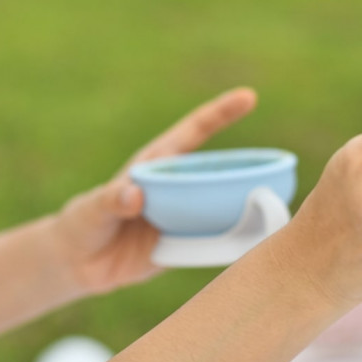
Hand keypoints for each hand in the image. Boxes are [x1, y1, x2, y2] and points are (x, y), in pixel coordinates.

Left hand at [49, 88, 257, 294]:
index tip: (249, 96)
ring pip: (225, 204)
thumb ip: (109, 199)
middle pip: (222, 170)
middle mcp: (180, 185)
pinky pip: (217, 239)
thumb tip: (132, 194)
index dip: (222, 113)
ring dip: (248, 204)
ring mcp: (187, 214)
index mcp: (160, 164)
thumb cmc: (82, 223)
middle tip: (280, 168)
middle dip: (251, 165)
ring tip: (276, 206)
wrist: (81, 265)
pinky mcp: (188, 243)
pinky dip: (235, 239)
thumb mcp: (91, 209)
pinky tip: (254, 242)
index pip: (195, 132)